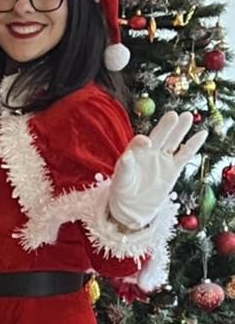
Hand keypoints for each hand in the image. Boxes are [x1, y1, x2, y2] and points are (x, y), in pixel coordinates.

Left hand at [109, 110, 206, 229]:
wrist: (132, 208)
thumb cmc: (122, 192)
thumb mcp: (120, 182)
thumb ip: (124, 169)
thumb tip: (126, 156)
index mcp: (133, 153)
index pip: (138, 142)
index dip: (142, 141)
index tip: (147, 143)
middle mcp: (149, 152)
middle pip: (159, 136)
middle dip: (166, 126)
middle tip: (173, 115)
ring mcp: (162, 159)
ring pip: (173, 142)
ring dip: (180, 130)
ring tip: (187, 116)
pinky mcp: (173, 169)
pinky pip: (185, 155)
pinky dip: (193, 145)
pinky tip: (202, 133)